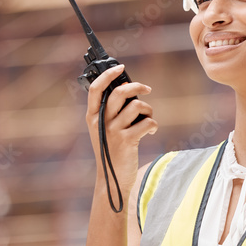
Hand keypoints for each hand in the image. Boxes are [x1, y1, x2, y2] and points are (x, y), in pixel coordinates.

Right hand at [85, 63, 157, 194]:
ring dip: (148, 110)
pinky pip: (146, 122)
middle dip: (137, 87)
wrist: (112, 178)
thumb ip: (112, 111)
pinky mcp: (127, 140)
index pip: (96, 89)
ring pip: (137, 106)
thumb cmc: (112, 150)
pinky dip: (153, 124)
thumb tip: (128, 89)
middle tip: (147, 89)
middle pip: (119, 93)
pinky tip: (151, 130)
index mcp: (92, 116)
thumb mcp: (105, 130)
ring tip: (148, 118)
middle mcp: (100, 121)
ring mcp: (113, 131)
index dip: (108, 75)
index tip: (121, 67)